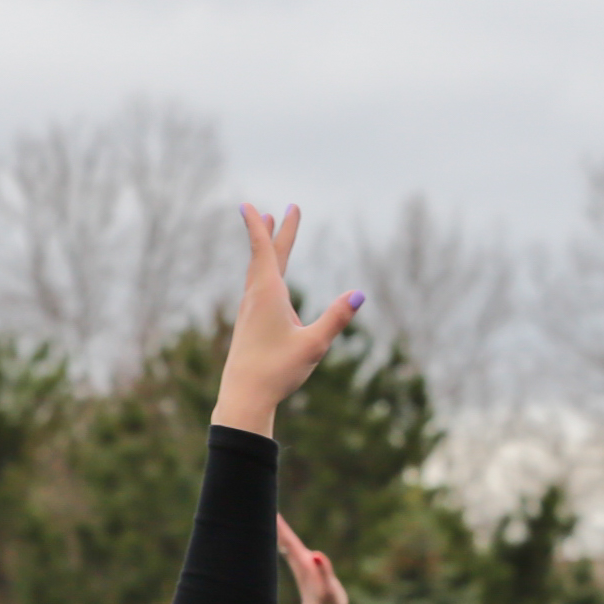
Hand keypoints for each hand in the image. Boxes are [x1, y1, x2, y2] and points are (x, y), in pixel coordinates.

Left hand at [211, 204, 360, 436]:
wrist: (244, 398)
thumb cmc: (277, 372)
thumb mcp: (314, 345)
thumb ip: (336, 318)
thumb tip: (360, 295)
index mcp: (268, 294)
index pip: (264, 251)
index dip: (257, 226)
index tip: (247, 205)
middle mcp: (255, 298)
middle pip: (266, 257)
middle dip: (275, 232)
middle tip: (283, 210)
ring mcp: (250, 312)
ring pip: (259, 272)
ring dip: (266, 249)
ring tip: (270, 231)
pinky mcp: (249, 325)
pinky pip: (257, 288)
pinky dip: (264, 272)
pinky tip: (270, 282)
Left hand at [276, 516, 348, 603]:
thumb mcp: (328, 590)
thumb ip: (324, 572)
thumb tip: (316, 554)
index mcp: (304, 564)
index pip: (289, 541)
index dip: (280, 526)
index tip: (270, 511)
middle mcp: (299, 562)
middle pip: (283, 539)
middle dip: (274, 523)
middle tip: (261, 504)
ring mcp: (300, 565)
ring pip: (285, 543)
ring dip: (277, 529)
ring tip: (270, 514)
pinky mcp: (304, 568)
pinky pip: (290, 548)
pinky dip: (284, 538)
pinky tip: (280, 534)